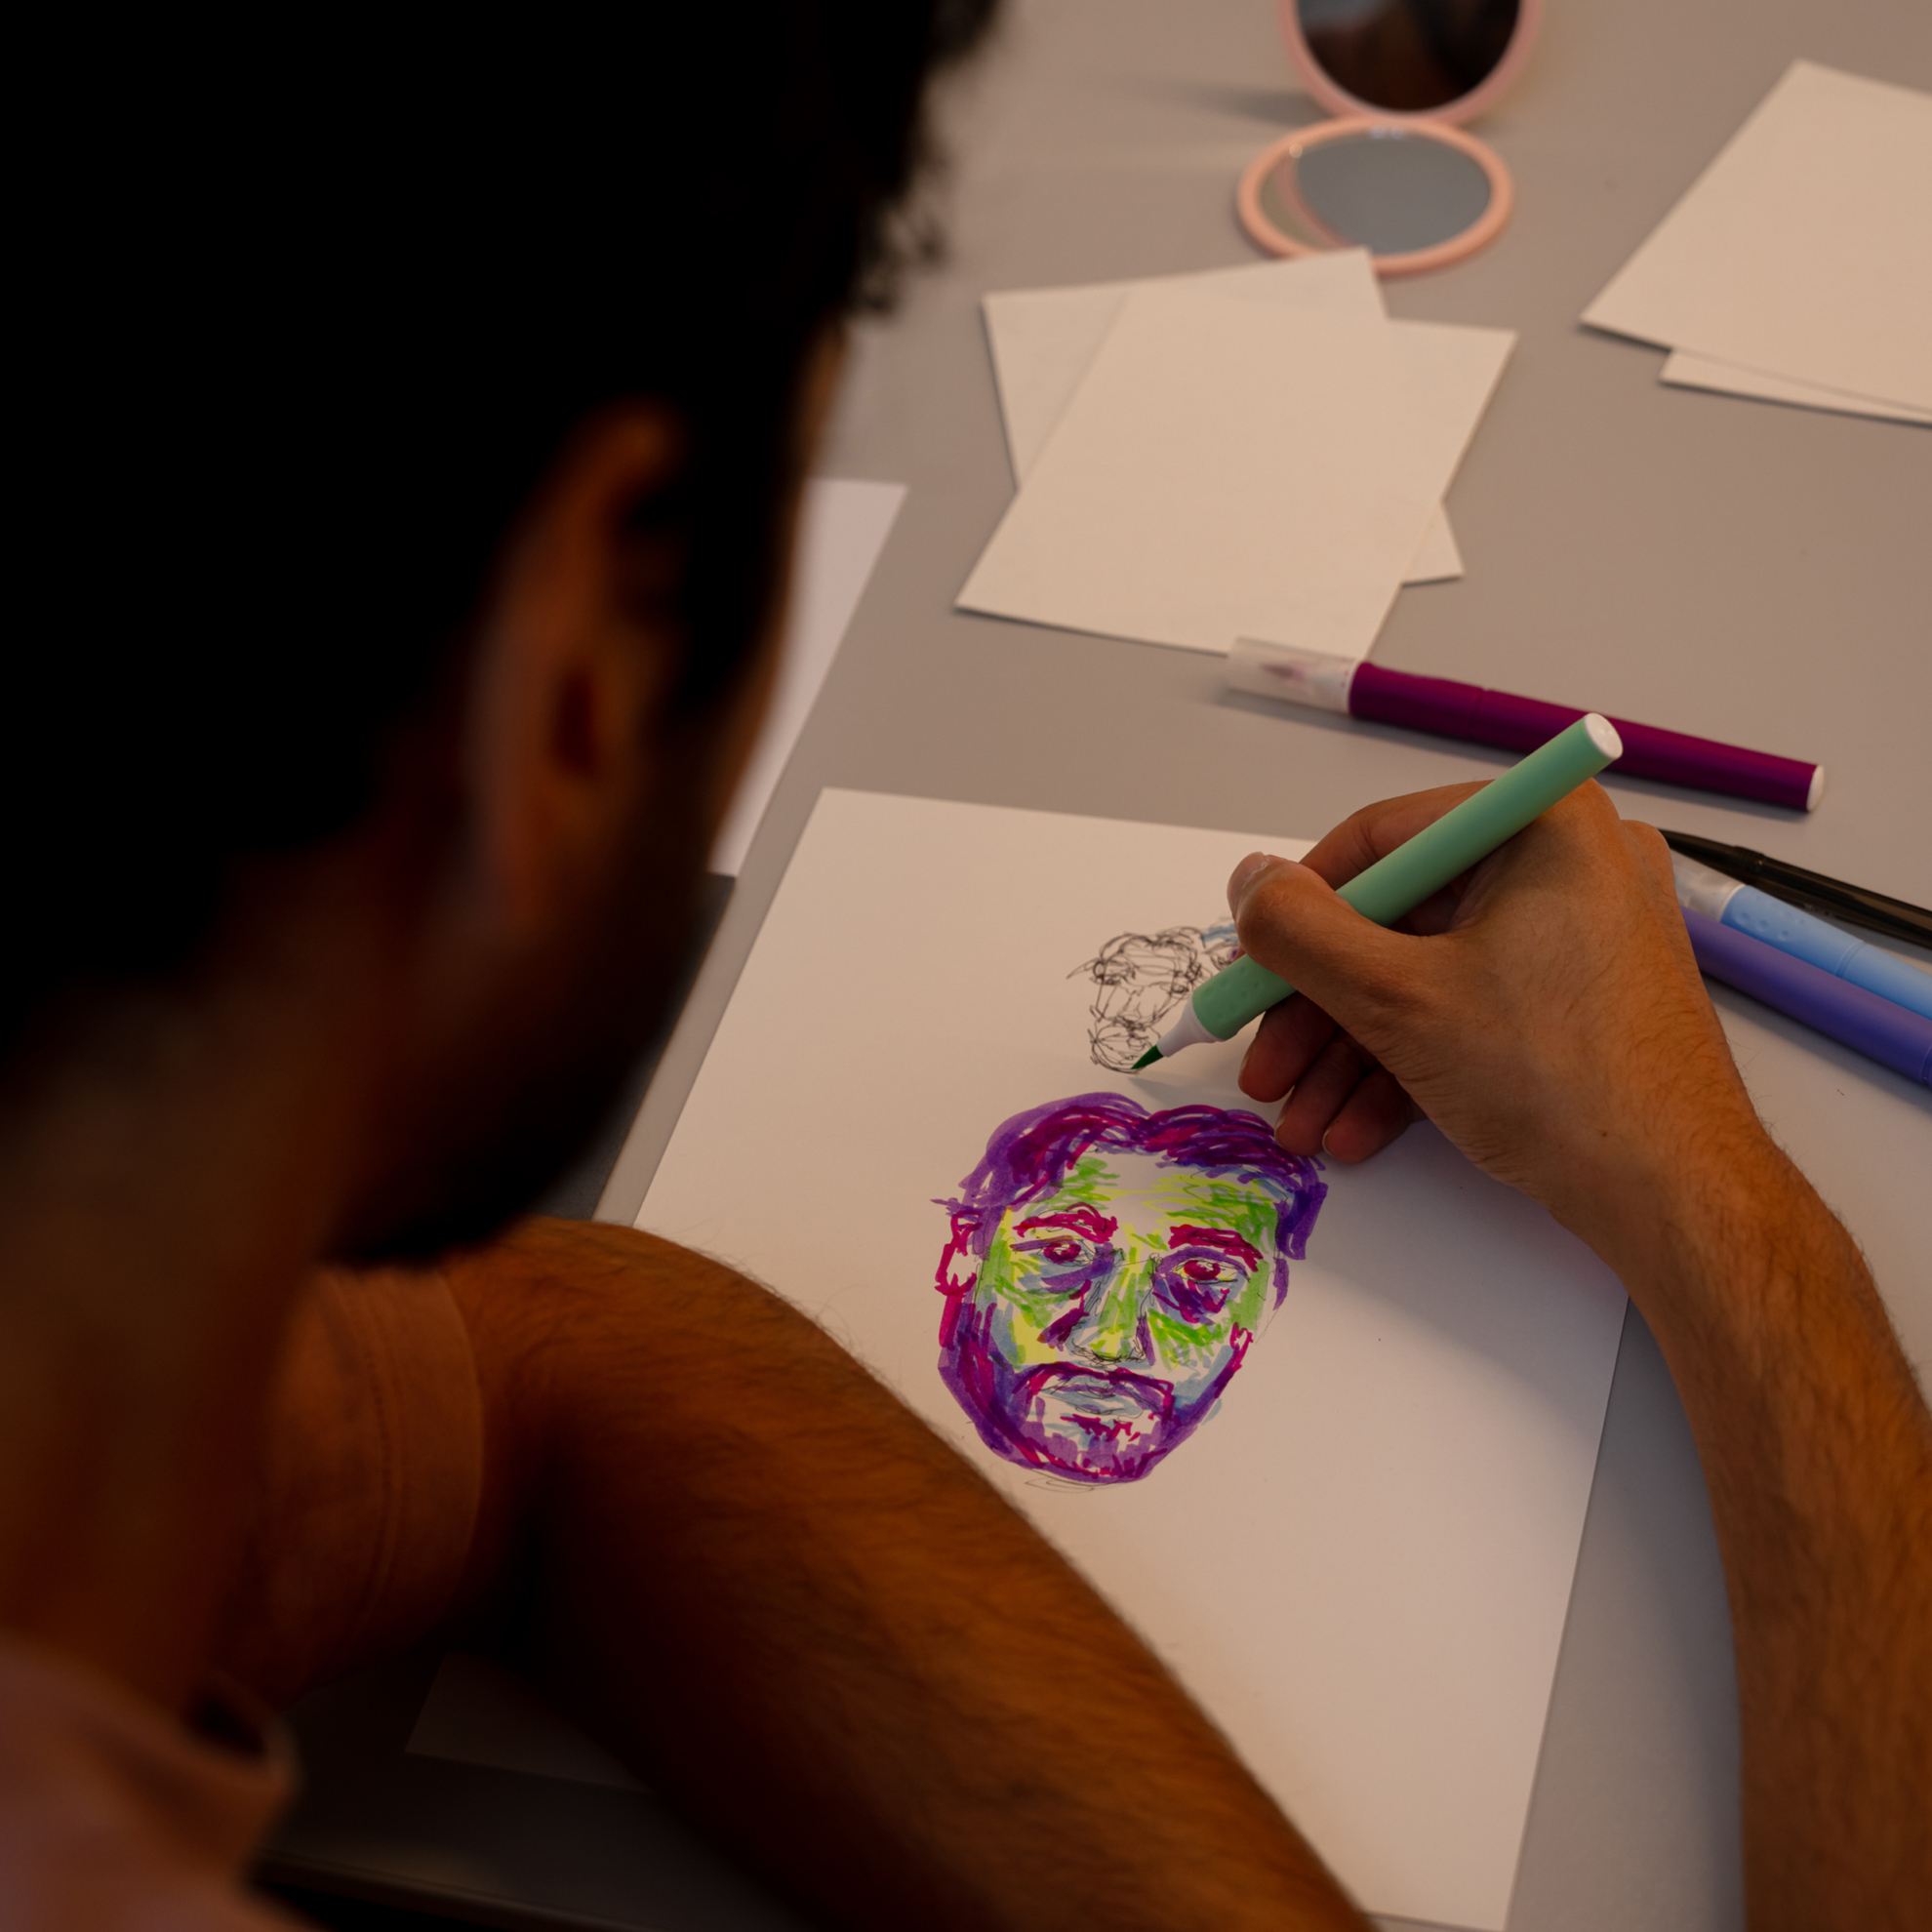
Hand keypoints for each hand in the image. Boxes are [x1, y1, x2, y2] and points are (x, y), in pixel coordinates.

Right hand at [1226, 780, 1764, 1270]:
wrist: (1675, 1195)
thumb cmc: (1560, 1081)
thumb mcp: (1397, 1000)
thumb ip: (1302, 933)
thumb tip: (1249, 883)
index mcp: (1541, 825)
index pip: (1379, 843)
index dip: (1297, 915)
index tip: (1249, 973)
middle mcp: (1568, 863)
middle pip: (1397, 920)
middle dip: (1319, 1007)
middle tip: (1266, 1063)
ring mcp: (1580, 933)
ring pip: (1427, 976)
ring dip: (1352, 1051)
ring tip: (1303, 1121)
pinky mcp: (1580, 998)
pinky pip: (1471, 1009)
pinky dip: (1411, 1064)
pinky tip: (1359, 1129)